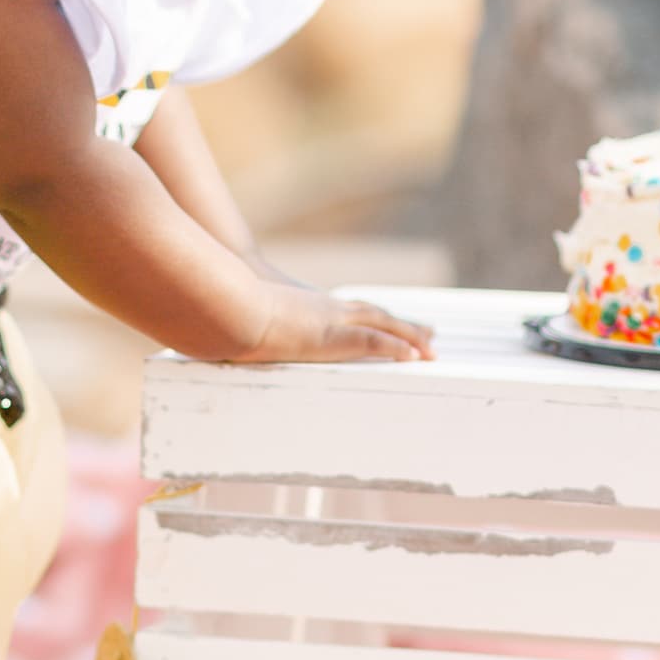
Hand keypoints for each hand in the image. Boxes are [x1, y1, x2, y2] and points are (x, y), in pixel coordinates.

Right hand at [236, 286, 435, 365]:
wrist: (227, 304)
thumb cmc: (229, 310)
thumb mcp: (244, 318)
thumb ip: (249, 327)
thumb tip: (232, 342)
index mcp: (309, 307)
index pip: (351, 310)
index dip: (374, 316)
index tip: (393, 322)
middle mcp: (326, 308)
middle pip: (376, 314)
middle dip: (404, 325)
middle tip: (430, 334)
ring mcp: (330, 320)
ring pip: (382, 325)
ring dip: (409, 336)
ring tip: (432, 349)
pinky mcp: (330, 336)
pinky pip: (372, 341)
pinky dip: (395, 347)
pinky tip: (414, 356)